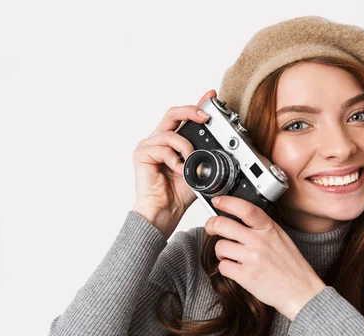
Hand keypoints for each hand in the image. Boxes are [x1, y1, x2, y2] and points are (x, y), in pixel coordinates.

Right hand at [132, 89, 216, 236]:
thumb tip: (222, 143)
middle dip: (191, 111)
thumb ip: (205, 153)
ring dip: (185, 146)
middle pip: (172, 113)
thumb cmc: (179, 193)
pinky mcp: (141, 154)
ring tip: (190, 161)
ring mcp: (148, 145)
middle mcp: (159, 139)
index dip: (197, 105)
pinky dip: (175, 160)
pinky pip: (162, 148)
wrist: (165, 210)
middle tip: (205, 116)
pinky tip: (179, 171)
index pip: (183, 117)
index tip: (211, 96)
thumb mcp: (199, 167)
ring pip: (170, 133)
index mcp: (172, 141)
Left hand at [204, 195, 326, 320]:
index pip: (245, 209)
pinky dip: (226, 268)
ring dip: (221, 252)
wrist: (301, 291)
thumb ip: (262, 228)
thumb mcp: (281, 238)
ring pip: (220, 247)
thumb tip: (239, 220)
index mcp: (269, 229)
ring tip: (229, 255)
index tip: (218, 200)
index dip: (228, 202)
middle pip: (223, 225)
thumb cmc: (292, 266)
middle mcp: (259, 241)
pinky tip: (236, 269)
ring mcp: (252, 259)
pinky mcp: (246, 276)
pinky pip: (223, 267)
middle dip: (211, 225)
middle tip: (211, 228)